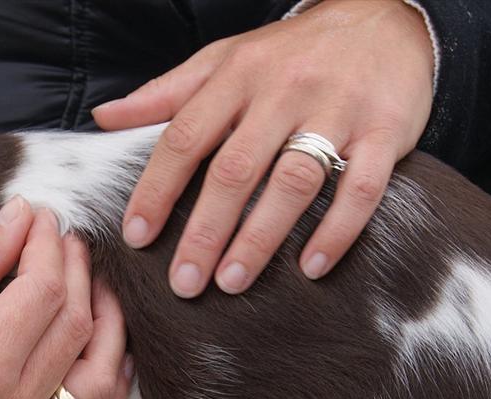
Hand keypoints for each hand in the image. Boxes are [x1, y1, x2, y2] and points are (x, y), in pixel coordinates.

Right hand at [0, 198, 131, 398]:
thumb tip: (23, 216)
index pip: (42, 291)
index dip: (50, 247)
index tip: (46, 220)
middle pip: (74, 325)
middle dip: (80, 272)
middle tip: (71, 243)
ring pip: (98, 378)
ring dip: (110, 326)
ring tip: (101, 289)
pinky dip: (113, 395)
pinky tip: (116, 358)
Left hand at [92, 0, 433, 293]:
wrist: (386, 20)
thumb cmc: (294, 53)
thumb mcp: (226, 59)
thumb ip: (167, 93)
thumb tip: (104, 117)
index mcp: (237, 76)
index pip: (185, 137)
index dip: (157, 189)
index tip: (137, 236)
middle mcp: (284, 91)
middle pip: (235, 169)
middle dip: (205, 231)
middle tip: (184, 282)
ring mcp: (337, 111)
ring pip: (293, 181)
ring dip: (260, 238)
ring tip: (232, 281)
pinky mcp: (385, 131)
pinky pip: (360, 188)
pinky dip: (336, 231)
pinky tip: (311, 267)